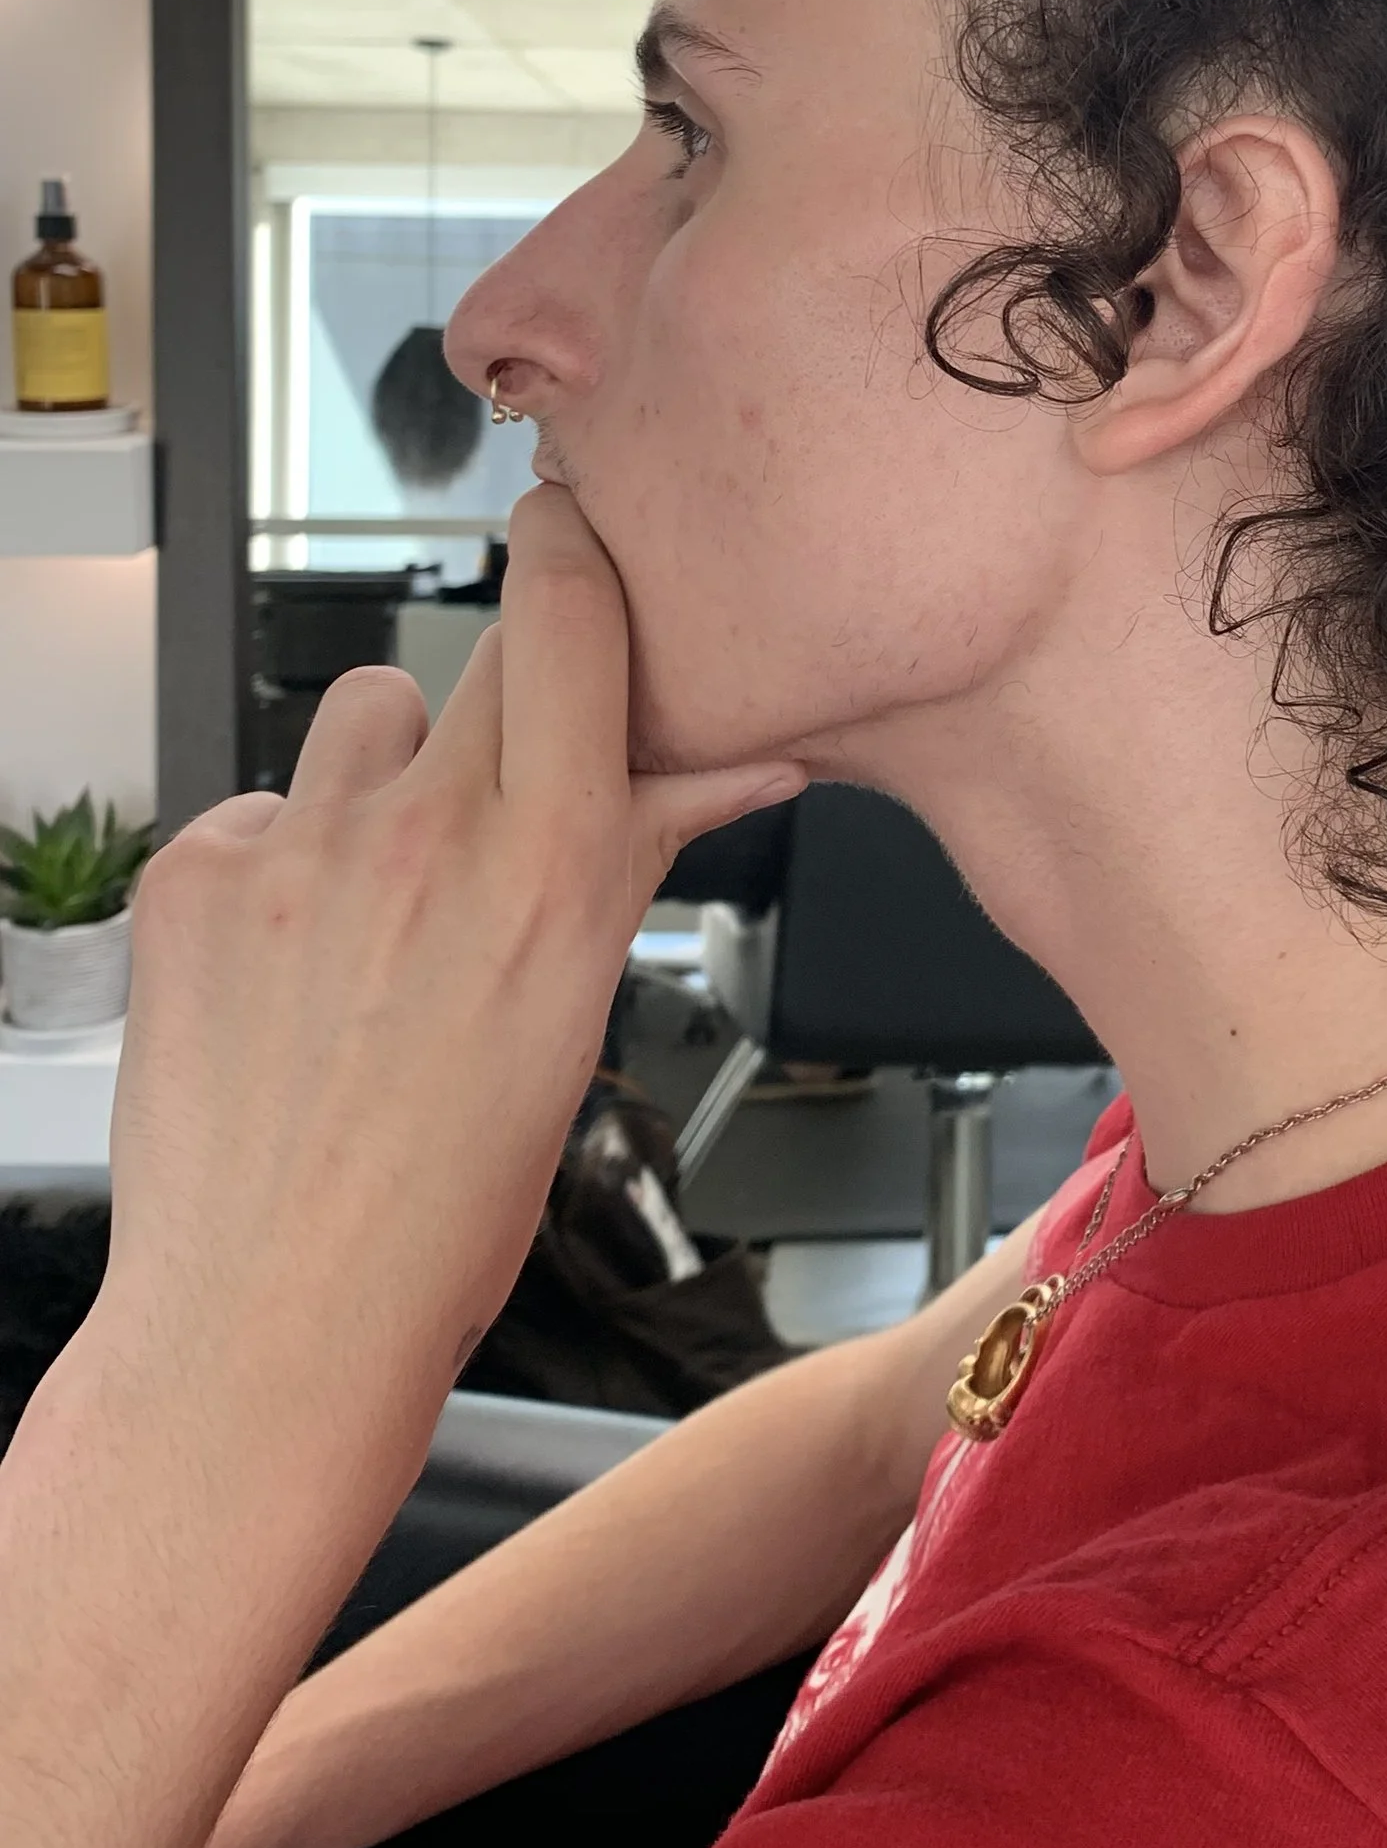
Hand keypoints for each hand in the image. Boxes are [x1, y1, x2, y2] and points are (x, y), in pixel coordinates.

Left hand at [93, 483, 803, 1448]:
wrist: (275, 1319)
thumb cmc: (449, 1204)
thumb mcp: (583, 1018)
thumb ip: (638, 859)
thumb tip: (733, 769)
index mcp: (556, 870)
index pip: (571, 607)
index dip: (576, 545)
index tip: (576, 529)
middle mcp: (429, 836)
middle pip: (487, 653)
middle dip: (512, 700)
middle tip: (504, 793)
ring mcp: (298, 849)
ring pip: (370, 715)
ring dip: (390, 772)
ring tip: (383, 898)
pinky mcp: (193, 873)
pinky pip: (264, 802)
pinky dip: (285, 859)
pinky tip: (295, 962)